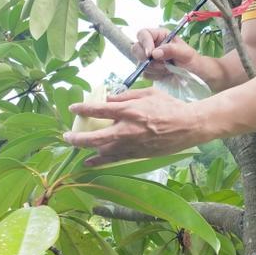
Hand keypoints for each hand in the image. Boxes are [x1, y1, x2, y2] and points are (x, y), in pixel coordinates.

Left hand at [63, 88, 200, 164]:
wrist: (188, 126)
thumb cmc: (170, 106)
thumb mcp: (147, 93)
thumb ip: (126, 96)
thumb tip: (108, 99)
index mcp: (130, 111)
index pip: (99, 110)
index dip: (83, 109)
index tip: (73, 108)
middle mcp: (127, 130)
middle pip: (94, 137)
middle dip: (77, 137)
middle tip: (66, 136)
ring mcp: (132, 145)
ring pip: (102, 150)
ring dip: (86, 149)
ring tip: (75, 146)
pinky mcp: (138, 154)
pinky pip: (114, 159)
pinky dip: (100, 160)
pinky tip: (90, 161)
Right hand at [132, 27, 197, 79]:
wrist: (194, 74)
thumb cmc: (192, 60)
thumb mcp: (186, 53)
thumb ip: (171, 50)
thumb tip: (154, 53)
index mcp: (159, 36)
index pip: (143, 34)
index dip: (144, 43)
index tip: (150, 54)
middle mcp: (152, 45)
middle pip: (136, 48)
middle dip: (146, 58)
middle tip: (162, 64)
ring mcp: (149, 59)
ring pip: (140, 63)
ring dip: (155, 68)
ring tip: (169, 69)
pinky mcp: (149, 70)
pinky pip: (145, 74)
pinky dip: (155, 76)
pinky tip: (166, 74)